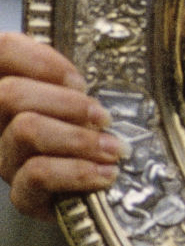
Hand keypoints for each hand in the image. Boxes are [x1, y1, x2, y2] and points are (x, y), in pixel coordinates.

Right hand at [0, 32, 121, 220]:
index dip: (40, 59)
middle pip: (9, 93)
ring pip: (25, 131)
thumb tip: (84, 76)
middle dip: (67, 103)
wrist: (101, 193)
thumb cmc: (96, 137)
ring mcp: (5, 159)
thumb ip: (74, 80)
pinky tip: (105, 174)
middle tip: (102, 117)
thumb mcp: (87, 100)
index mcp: (12, 90)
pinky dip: (78, 172)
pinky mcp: (23, 196)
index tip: (79, 80)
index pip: (4, 50)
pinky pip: (37, 176)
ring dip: (79, 138)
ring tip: (113, 149)